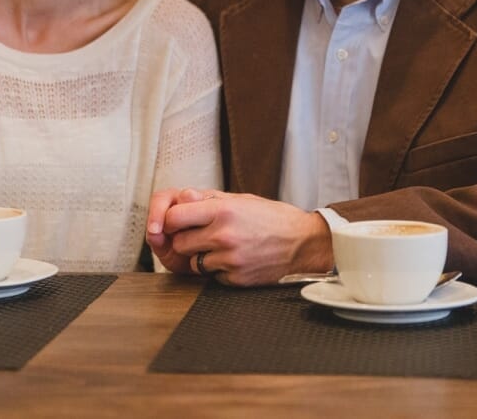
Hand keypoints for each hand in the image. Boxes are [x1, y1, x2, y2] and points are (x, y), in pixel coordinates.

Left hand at [149, 189, 333, 285]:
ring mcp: (230, 259)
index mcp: (223, 210)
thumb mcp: (243, 199)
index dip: (171, 220)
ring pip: (193, 262)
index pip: (174, 217)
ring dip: (201, 256)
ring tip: (223, 247)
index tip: (177, 222)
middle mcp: (224, 235)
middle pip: (179, 243)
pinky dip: (219, 270)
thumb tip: (182, 197)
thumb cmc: (274, 218)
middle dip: (186, 240)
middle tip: (202, 235)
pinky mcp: (236, 278)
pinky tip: (236, 259)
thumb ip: (209, 199)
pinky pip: (212, 276)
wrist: (305, 244)